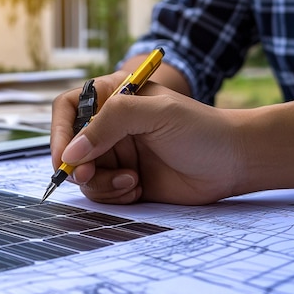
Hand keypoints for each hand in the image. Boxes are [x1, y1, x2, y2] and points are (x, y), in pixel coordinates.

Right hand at [50, 72, 242, 204]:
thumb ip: (110, 123)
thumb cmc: (200, 129)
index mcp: (112, 99)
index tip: (62, 157)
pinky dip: (113, 194)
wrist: (235, 162)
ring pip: (83, 174)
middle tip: (90, 175)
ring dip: (100, 182)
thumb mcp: (155, 113)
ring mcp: (116, 155)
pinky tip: (137, 188)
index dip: (58, 132)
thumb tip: (71, 152)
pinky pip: (101, 192)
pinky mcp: (125, 180)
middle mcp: (109, 127)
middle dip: (78, 165)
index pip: (67, 109)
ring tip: (131, 181)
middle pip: (70, 148)